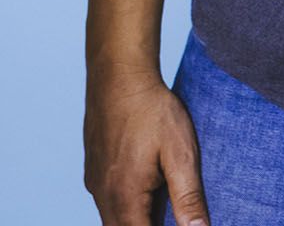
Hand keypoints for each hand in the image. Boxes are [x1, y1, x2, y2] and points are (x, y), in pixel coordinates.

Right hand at [84, 69, 207, 225]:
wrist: (119, 72)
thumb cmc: (152, 109)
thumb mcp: (180, 152)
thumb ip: (189, 198)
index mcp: (125, 199)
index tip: (180, 221)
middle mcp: (103, 197)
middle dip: (151, 225)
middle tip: (173, 208)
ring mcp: (95, 183)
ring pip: (115, 219)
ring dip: (139, 217)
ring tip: (162, 192)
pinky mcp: (93, 170)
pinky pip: (108, 201)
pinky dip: (127, 204)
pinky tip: (147, 180)